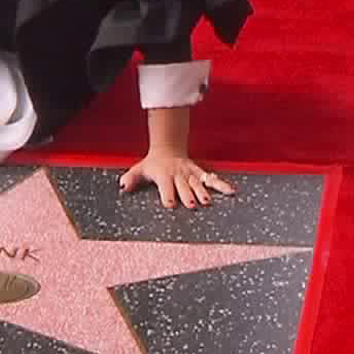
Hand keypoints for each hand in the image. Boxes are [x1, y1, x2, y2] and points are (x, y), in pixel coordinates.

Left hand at [119, 150, 234, 207]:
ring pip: (198, 183)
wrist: (168, 148)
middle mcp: (178, 175)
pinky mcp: (199, 172)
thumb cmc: (153, 164)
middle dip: (187, 195)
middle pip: (184, 187)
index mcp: (164, 175)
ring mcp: (190, 174)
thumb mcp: (140, 169)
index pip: (166, 186)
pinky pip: (211, 179)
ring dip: (202, 192)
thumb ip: (131, 178)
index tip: (170, 204)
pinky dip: (221, 185)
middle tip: (192, 205)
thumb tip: (122, 186)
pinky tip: (231, 192)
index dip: (168, 195)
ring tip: (208, 201)